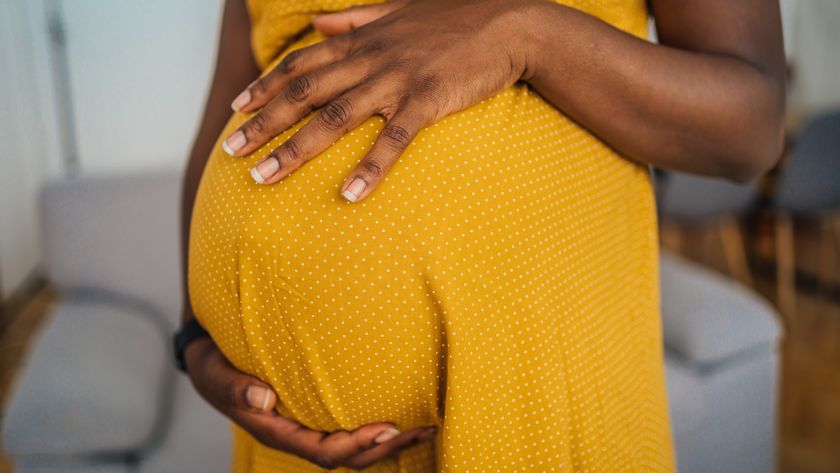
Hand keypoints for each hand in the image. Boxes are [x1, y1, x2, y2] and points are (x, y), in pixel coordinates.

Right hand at [184, 336, 436, 468]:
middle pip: (347, 456)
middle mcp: (296, 434)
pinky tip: (403, 417)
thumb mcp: (215, 372)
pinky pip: (348, 429)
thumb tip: (263, 399)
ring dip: (389, 442)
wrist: (209, 361)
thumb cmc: (213, 366)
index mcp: (275, 430)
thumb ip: (235, 387)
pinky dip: (377, 428)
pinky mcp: (314, 414)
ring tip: (426, 428)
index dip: (357, 444)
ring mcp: (306, 426)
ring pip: (353, 447)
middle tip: (423, 430)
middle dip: (386, 448)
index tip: (388, 429)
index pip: (323, 450)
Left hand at [221, 0, 536, 201]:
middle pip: (304, 94)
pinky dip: (370, 167)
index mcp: (362, 38)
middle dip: (263, 123)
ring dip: (295, 149)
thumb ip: (354, 18)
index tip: (236, 108)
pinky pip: (393, 139)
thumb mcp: (397, 8)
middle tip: (231, 151)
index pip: (301, 64)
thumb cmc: (454, 17)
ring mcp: (396, 80)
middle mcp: (370, 58)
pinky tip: (349, 195)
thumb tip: (318, 24)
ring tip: (264, 178)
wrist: (509, 22)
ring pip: (334, 118)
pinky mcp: (427, 101)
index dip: (265, 86)